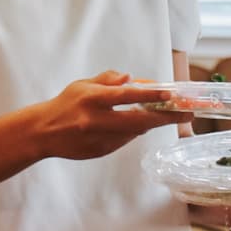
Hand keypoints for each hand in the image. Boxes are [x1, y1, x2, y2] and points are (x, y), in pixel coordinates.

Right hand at [30, 71, 187, 161]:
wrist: (43, 133)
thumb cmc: (65, 104)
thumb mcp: (83, 85)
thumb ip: (107, 80)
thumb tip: (131, 78)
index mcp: (92, 99)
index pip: (126, 95)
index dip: (151, 94)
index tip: (171, 93)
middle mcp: (97, 120)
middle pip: (139, 120)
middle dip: (166, 117)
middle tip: (187, 114)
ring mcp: (100, 139)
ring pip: (135, 132)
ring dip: (149, 123)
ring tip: (161, 114)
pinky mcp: (101, 151)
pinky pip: (124, 141)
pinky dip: (131, 132)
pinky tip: (130, 125)